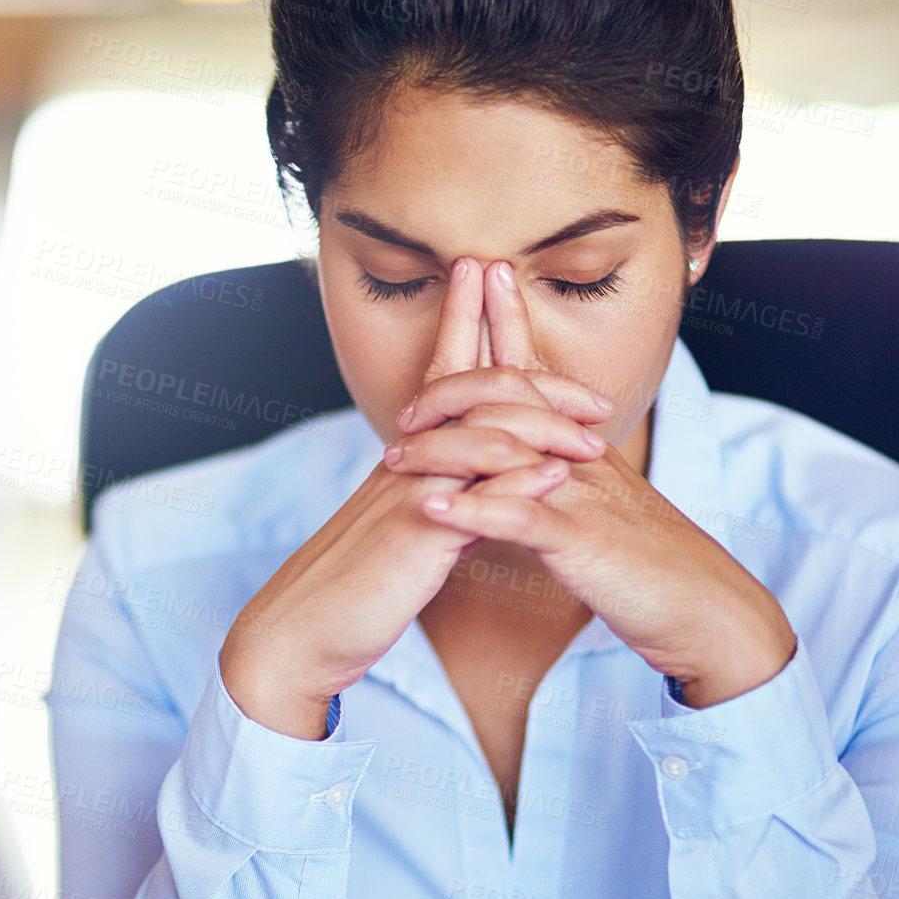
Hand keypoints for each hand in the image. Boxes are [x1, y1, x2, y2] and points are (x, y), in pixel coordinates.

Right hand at [219, 258, 616, 738]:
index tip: (481, 271)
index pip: (440, 373)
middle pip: (466, 386)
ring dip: (542, 424)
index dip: (460, 319)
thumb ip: (444, 492)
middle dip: (517, 353)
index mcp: (406, 455)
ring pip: (479, 435)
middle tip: (582, 376)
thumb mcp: (402, 524)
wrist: (302, 628)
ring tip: (596, 433)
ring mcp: (411, 492)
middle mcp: (408, 461)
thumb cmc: (355, 581)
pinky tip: (556, 475)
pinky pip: (474, 500)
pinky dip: (519, 483)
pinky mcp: (415, 535)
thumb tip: (487, 474)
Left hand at [405, 260, 796, 706]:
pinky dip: (473, 510)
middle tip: (408, 406)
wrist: (707, 610)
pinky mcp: (582, 540)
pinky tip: (432, 508)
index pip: (539, 373)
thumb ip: (562, 477)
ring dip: (444, 448)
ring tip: (395, 457)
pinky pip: (522, 516)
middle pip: (514, 396)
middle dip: (456, 386)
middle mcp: (581, 457)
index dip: (509, 323)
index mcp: (584, 447)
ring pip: (507, 449)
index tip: (482, 277)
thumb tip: (522, 459)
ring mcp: (582, 494)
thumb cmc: (651, 565)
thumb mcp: (603, 508)